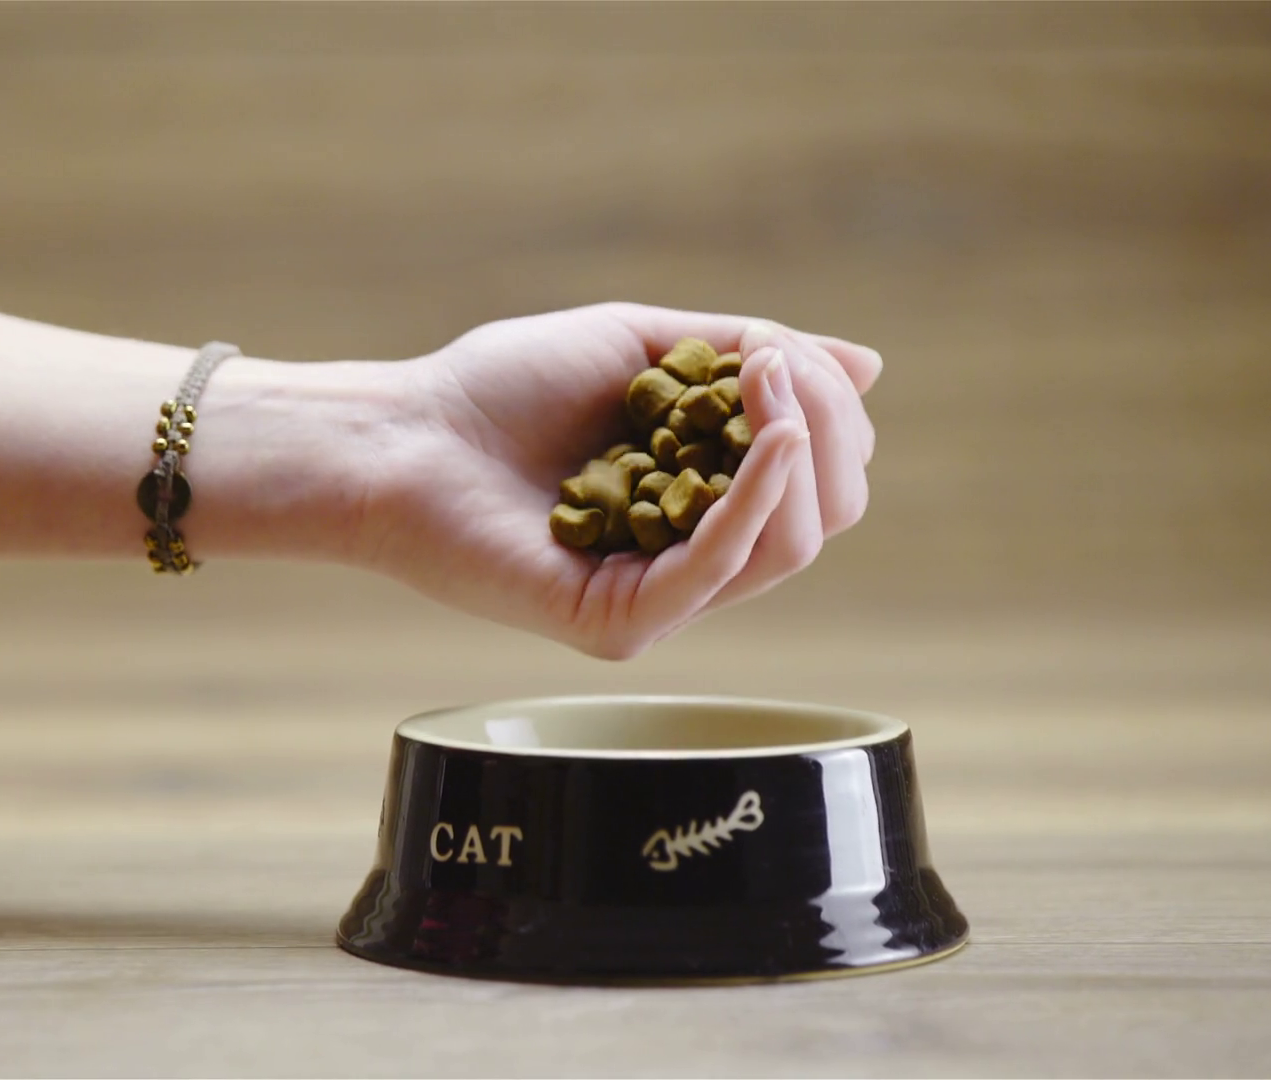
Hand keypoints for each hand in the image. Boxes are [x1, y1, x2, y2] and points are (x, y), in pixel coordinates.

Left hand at [364, 302, 882, 658]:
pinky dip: (758, 497)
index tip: (782, 351)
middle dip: (828, 432)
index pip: (816, 479)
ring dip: (801, 455)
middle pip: (822, 518)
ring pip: (789, 547)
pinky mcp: (622, 622)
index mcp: (701, 499)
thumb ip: (746, 352)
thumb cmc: (500, 388)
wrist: (401, 436)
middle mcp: (690, 558)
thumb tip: (869, 365)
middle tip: (780, 368)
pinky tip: (769, 434)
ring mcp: (660, 598)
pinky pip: (721, 568)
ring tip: (768, 384)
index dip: (825, 413)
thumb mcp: (642, 346)